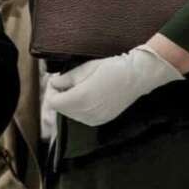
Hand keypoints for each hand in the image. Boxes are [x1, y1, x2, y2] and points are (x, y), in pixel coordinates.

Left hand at [46, 47, 182, 126]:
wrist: (137, 76)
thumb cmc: (113, 68)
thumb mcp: (87, 68)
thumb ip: (67, 78)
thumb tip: (54, 83)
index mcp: (81, 99)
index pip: (53, 103)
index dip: (52, 91)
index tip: (57, 81)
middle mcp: (87, 113)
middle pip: (61, 110)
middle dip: (60, 97)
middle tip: (67, 82)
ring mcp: (95, 119)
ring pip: (71, 114)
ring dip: (70, 103)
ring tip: (80, 88)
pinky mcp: (102, 120)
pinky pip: (83, 117)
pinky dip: (80, 108)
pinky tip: (89, 96)